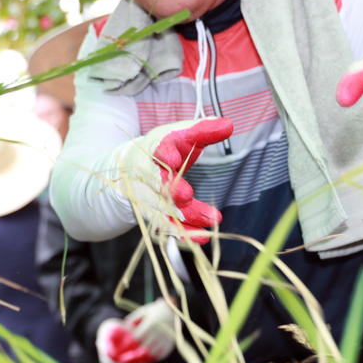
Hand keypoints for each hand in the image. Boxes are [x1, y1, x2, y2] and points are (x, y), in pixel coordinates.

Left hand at [96, 300, 177, 362]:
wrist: (173, 310)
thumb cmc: (155, 310)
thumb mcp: (143, 311)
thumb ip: (133, 319)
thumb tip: (124, 328)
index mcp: (150, 324)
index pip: (137, 337)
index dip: (130, 342)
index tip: (125, 344)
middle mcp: (158, 332)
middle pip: (144, 346)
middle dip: (137, 350)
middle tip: (131, 352)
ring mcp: (166, 339)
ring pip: (152, 352)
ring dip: (145, 355)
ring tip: (140, 356)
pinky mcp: (171, 343)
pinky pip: (161, 354)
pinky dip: (155, 357)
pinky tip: (150, 356)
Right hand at [115, 118, 232, 242]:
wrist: (134, 166)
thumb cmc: (166, 148)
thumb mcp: (182, 134)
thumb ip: (204, 130)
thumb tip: (228, 124)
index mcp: (156, 148)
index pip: (157, 148)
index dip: (164, 153)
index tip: (174, 158)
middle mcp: (148, 173)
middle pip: (157, 182)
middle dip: (170, 189)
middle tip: (186, 194)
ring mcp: (148, 195)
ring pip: (163, 208)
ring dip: (184, 216)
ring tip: (210, 222)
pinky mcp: (153, 213)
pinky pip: (166, 225)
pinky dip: (183, 233)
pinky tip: (202, 238)